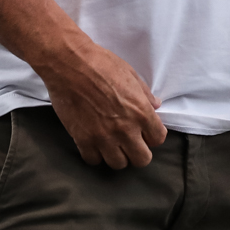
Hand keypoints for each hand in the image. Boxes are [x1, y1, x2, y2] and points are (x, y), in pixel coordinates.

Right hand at [38, 38, 166, 167]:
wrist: (71, 65)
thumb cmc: (103, 65)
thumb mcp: (132, 75)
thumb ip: (145, 95)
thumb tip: (156, 105)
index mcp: (141, 112)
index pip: (158, 139)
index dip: (154, 136)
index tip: (146, 132)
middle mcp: (125, 129)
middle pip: (141, 159)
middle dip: (139, 152)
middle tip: (132, 142)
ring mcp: (103, 137)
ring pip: (118, 164)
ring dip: (118, 155)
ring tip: (113, 144)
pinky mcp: (82, 140)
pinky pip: (93, 161)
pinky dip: (96, 155)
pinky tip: (95, 144)